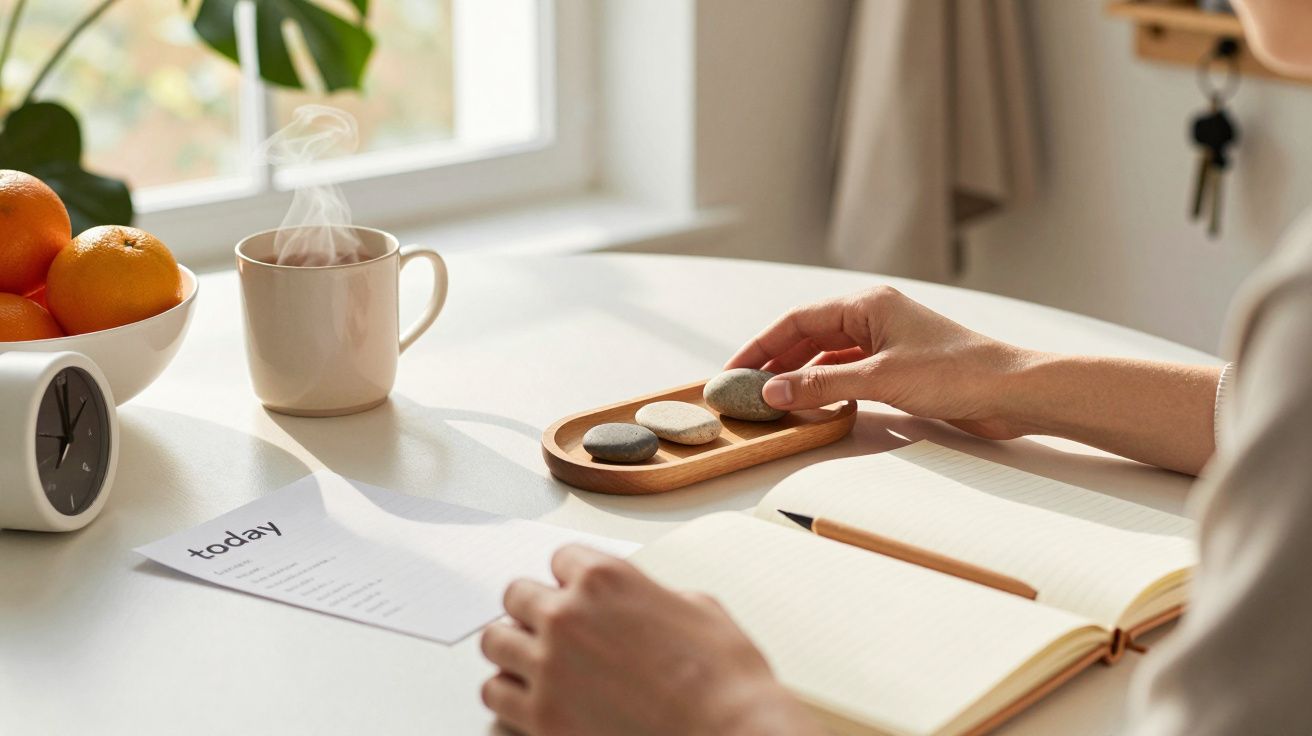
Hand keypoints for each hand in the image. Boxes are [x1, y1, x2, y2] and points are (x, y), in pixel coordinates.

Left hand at [480, 545, 820, 735]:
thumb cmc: (724, 680)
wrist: (730, 735)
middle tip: (554, 630)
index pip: (561, 560)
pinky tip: (532, 699)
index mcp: (606, 580)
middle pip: (516, 596)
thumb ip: (652, 596)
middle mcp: (567, 616)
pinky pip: (494, 694)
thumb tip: (644, 603)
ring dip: (515, 650)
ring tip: (536, 663)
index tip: (579, 595)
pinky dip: (509, 695)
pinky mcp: (541, 717)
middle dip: (535, 610)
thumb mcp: (699, 609)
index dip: (574, 580)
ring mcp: (549, 667)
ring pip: (495, 643)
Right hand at [727, 286, 1032, 439]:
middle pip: (809, 336)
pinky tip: (811, 404)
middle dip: (775, 361)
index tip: (735, 370)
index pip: (797, 320)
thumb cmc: (957, 372)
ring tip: (771, 400)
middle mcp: (874, 318)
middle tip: (745, 388)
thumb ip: (821, 385)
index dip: (761, 345)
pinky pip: (847, 374)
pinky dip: (825, 388)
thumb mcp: (879, 379)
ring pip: (827, 356)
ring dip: (799, 376)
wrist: (1011, 391)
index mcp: (867, 304)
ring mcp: (886, 344)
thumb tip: (773, 393)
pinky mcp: (898, 369)